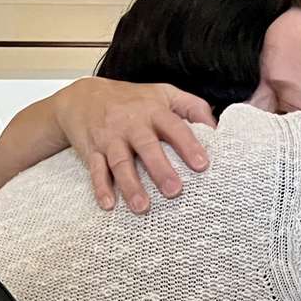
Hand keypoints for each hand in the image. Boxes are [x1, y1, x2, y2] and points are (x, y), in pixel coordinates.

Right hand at [53, 78, 215, 213]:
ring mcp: (110, 137)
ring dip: (130, 185)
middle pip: (146, 146)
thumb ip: (192, 107)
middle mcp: (131, 123)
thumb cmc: (133, 99)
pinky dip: (100, 187)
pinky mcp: (92, 150)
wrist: (84, 96)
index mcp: (153, 110)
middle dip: (160, 169)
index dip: (188, 145)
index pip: (174, 127)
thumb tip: (217, 130)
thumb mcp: (164, 94)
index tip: (201, 164)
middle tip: (174, 191)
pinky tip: (108, 204)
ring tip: (142, 207)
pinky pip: (96, 170)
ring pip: (120, 161)